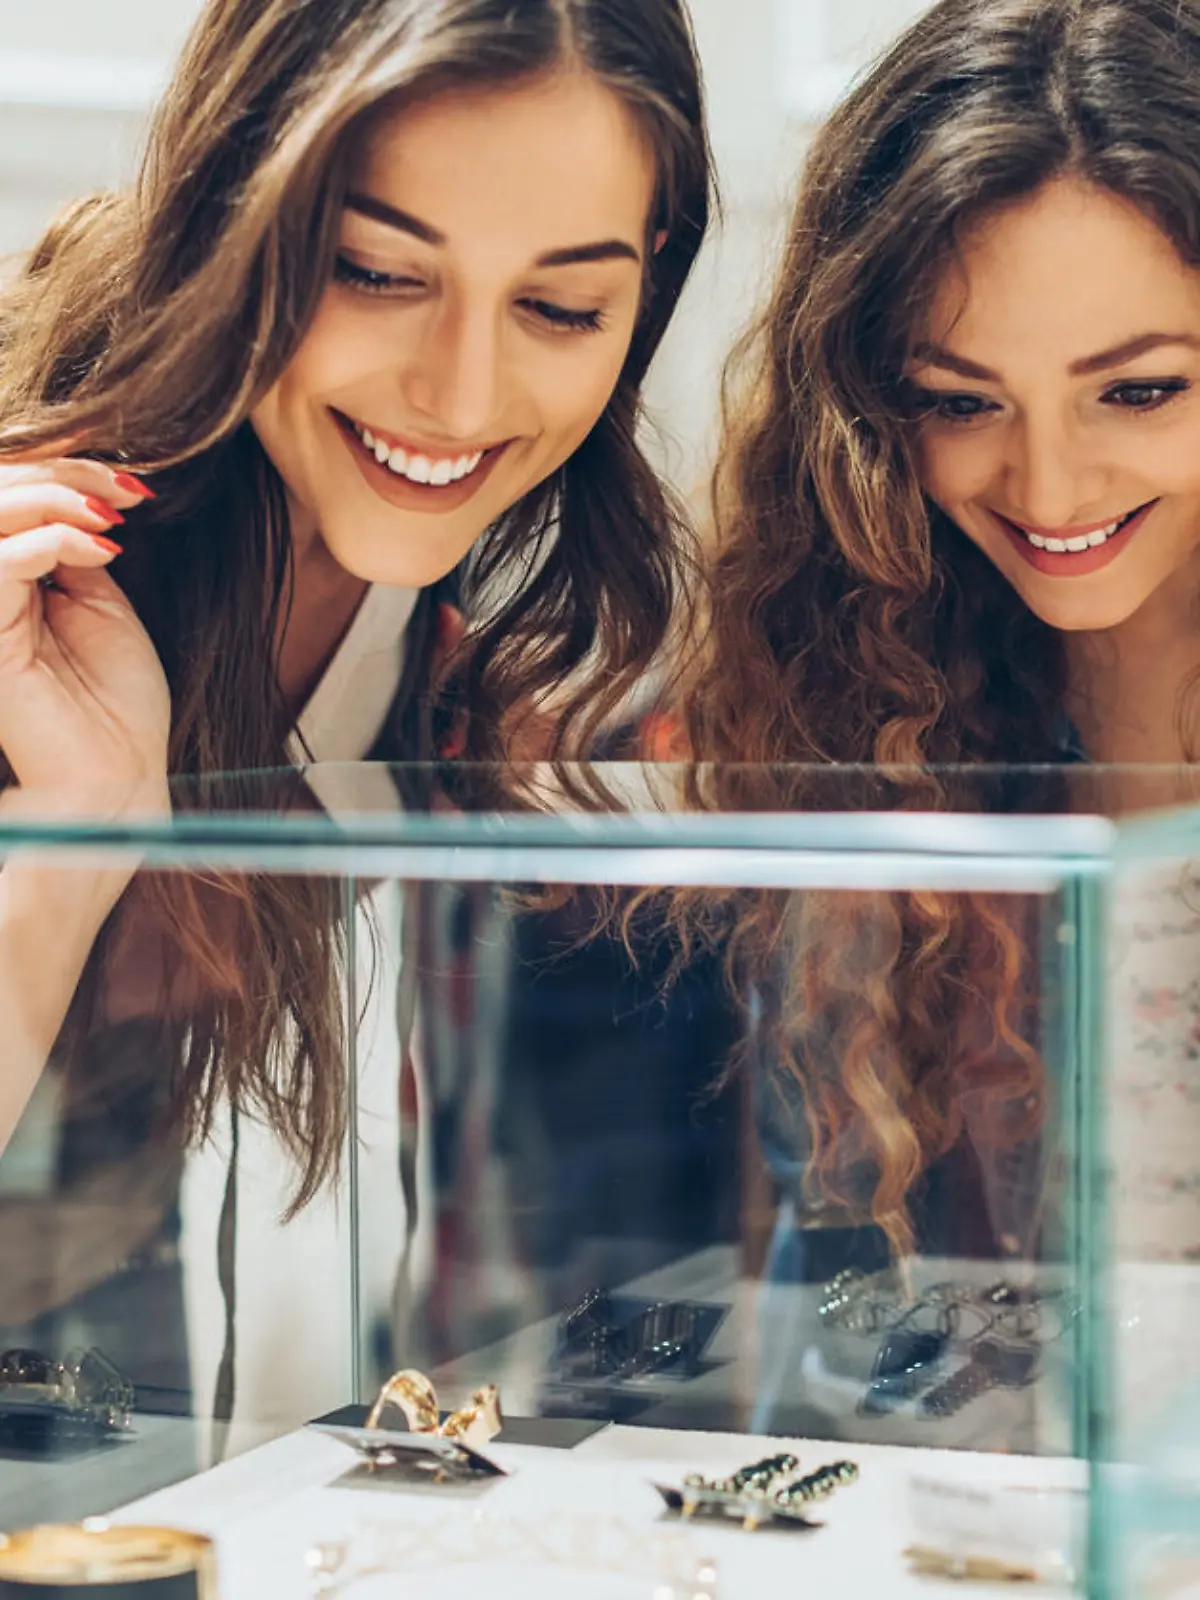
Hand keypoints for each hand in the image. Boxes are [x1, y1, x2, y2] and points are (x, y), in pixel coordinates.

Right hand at [0, 458, 169, 813]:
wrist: (121, 775)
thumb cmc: (116, 703)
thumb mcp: (100, 604)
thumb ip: (71, 546)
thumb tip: (72, 492)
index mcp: (6, 582)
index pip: (8, 497)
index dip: (62, 471)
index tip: (132, 485)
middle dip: (58, 471)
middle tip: (122, 490)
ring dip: (50, 496)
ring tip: (108, 515)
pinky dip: (47, 539)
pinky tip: (98, 548)